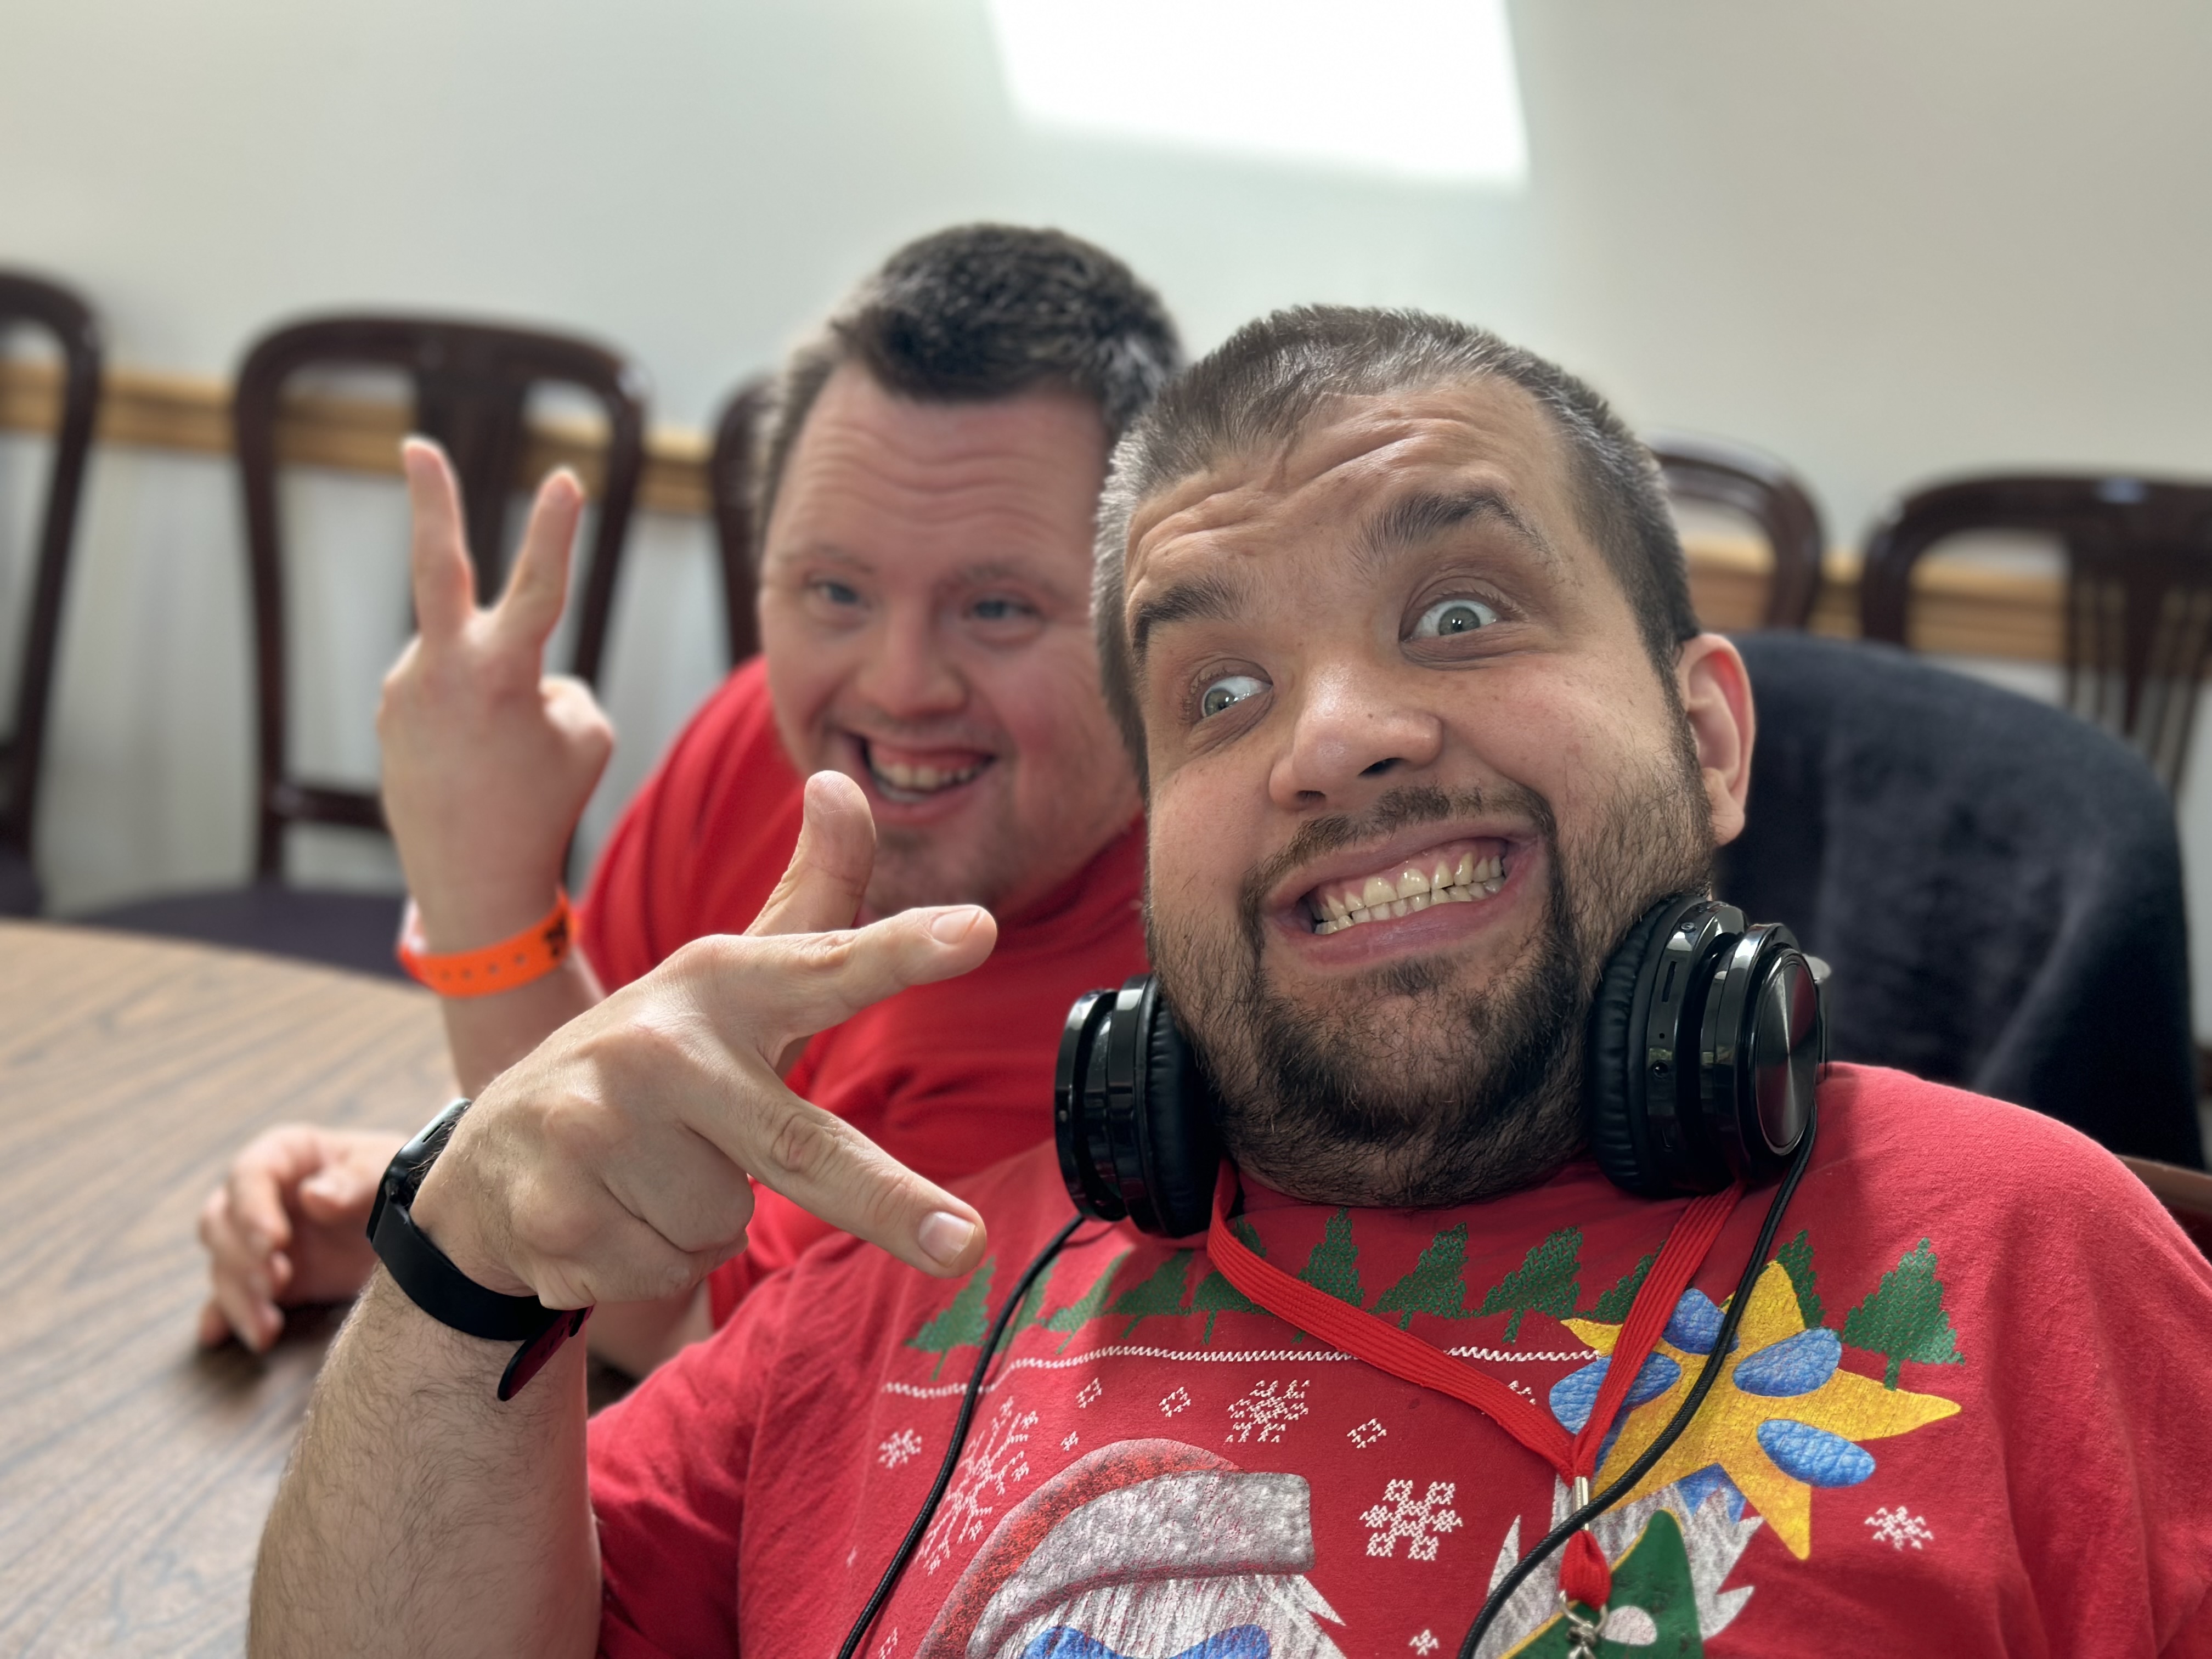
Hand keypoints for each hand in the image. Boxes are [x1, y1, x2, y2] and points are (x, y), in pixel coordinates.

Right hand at [196, 1126, 405, 1350]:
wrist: (414, 1220)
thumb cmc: (395, 1178)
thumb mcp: (385, 1169)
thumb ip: (354, 1179)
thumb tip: (314, 1198)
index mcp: (285, 1155)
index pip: (250, 1175)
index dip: (254, 1209)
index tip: (275, 1241)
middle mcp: (260, 1197)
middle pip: (221, 1223)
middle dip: (242, 1256)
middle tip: (277, 1281)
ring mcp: (256, 1240)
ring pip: (224, 1267)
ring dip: (239, 1299)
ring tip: (267, 1330)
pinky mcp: (262, 1280)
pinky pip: (230, 1300)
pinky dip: (224, 1318)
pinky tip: (218, 1338)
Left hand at [378, 439, 612, 951]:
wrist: (469, 882)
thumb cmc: (542, 807)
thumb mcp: (586, 738)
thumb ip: (560, 683)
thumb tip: (523, 674)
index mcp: (499, 672)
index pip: (540, 584)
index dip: (556, 528)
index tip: (565, 477)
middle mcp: (440, 668)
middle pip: (437, 566)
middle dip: (431, 501)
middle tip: (417, 447)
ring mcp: (405, 689)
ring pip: (473, 661)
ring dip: (496, 696)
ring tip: (499, 762)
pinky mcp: (390, 713)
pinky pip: (449, 694)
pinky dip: (473, 720)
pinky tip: (474, 767)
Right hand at [410, 773, 997, 1307]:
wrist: (487, 1161)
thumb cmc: (651, 1066)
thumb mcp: (731, 982)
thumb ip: (810, 898)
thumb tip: (842, 781)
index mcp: (720, 986)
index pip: (824, 962)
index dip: (901, 946)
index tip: (979, 930)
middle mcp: (658, 1047)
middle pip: (798, 1143)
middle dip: (891, 1201)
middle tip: (965, 1245)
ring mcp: (598, 1127)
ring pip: (725, 1222)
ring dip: (698, 1221)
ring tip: (644, 1177)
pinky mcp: (558, 1211)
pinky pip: (666, 1270)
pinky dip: (645, 1261)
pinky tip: (600, 1216)